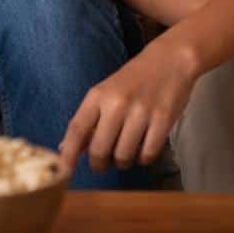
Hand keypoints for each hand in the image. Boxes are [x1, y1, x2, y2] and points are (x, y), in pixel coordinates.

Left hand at [60, 40, 199, 174]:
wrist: (169, 61)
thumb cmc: (133, 80)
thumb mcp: (105, 92)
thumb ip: (88, 120)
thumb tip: (66, 147)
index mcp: (97, 96)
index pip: (77, 129)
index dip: (69, 154)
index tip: (64, 172)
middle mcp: (117, 104)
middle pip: (99, 150)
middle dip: (99, 164)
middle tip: (103, 163)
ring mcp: (141, 112)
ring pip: (123, 156)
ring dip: (122, 162)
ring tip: (125, 152)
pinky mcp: (163, 120)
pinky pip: (147, 154)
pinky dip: (143, 159)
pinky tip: (143, 149)